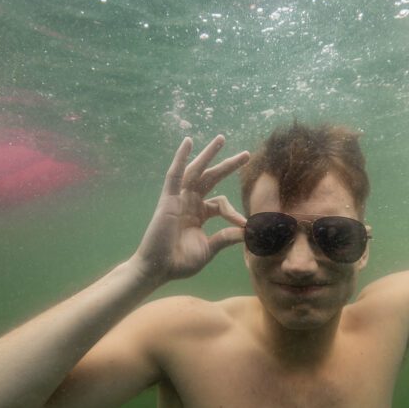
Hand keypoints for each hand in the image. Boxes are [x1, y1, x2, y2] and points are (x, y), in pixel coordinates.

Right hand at [135, 135, 249, 280]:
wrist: (159, 268)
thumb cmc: (180, 262)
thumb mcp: (209, 248)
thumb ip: (226, 237)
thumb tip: (249, 231)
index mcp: (199, 215)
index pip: (221, 204)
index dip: (233, 213)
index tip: (244, 225)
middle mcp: (189, 203)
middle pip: (211, 178)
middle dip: (228, 165)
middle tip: (247, 154)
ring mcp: (178, 199)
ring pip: (196, 171)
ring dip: (209, 154)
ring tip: (222, 139)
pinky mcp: (168, 199)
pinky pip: (174, 174)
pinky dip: (180, 157)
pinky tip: (188, 142)